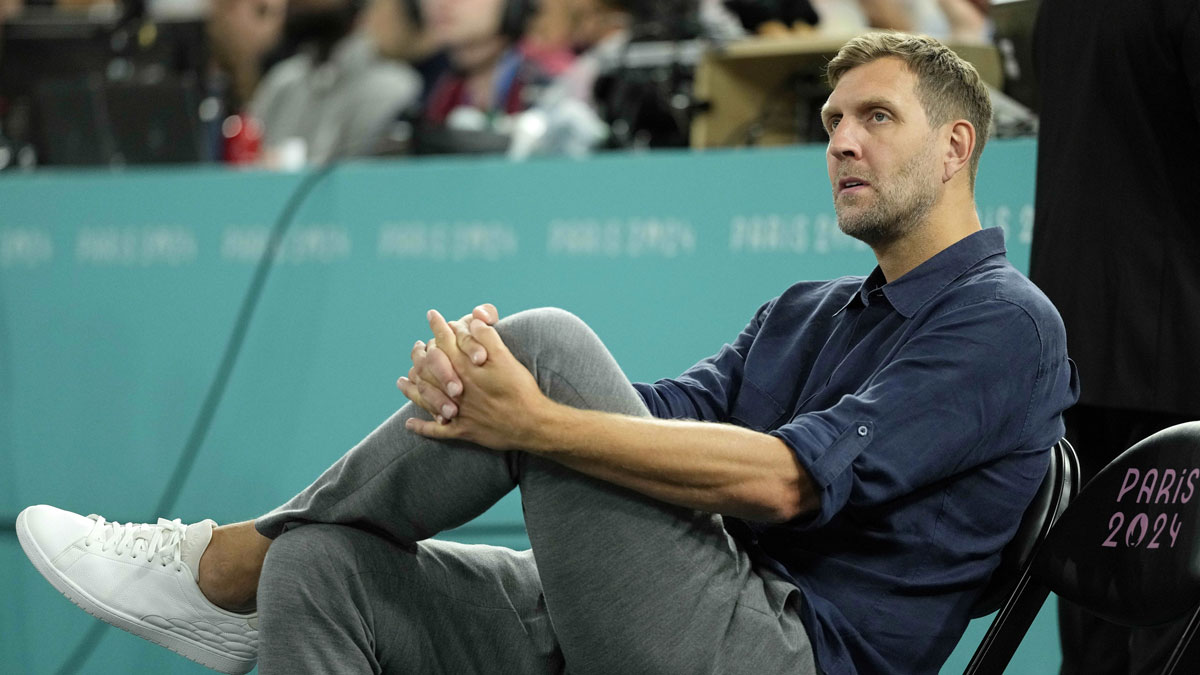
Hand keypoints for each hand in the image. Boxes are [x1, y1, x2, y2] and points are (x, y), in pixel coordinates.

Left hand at [403, 311, 545, 450]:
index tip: (432, 315)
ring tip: (402, 381)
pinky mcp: (462, 430)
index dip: (438, 326)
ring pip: (426, 397)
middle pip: (428, 369)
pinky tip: (410, 424)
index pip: (445, 342)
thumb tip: (472, 322)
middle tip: (416, 347)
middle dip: (420, 355)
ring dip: (411, 388)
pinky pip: (435, 430)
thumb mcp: (506, 358)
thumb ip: (487, 338)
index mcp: (465, 368)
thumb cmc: (520, 390)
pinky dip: (421, 427)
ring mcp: (456, 411)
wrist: (532, 423)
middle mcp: (455, 389)